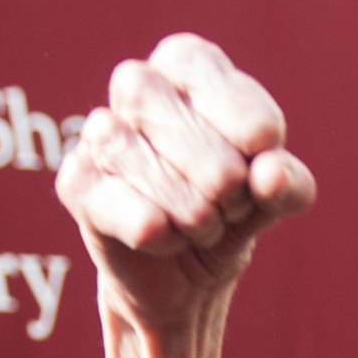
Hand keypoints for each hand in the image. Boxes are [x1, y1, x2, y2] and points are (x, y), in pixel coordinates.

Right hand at [56, 35, 315, 357]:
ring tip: (197, 230)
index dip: (234, 103)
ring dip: (174, 188)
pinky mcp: (78, 189)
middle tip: (227, 206)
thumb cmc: (236, 228)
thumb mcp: (269, 207)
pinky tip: (161, 237)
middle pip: (158, 93)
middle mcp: (139, 100)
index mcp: (192, 82)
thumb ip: (280, 187)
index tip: (265, 150)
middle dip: (205, 155)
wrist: (188, 292)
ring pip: (126, 139)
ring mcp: (101, 141)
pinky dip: (132, 212)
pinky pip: (94, 186)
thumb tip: (278, 173)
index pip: (201, 64)